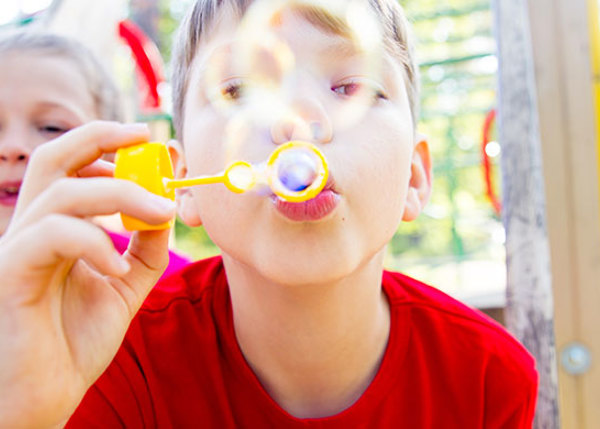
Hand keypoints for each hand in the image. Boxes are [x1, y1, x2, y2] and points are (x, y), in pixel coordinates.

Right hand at [0, 122, 175, 427]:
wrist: (47, 393)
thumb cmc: (77, 339)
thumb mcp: (125, 284)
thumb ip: (146, 247)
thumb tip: (168, 207)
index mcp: (56, 227)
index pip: (72, 167)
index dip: (106, 143)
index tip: (149, 139)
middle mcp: (31, 230)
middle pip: (53, 160)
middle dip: (100, 138)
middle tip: (146, 137)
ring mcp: (16, 251)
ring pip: (61, 195)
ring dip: (120, 193)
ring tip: (161, 211)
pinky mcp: (10, 276)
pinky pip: (50, 237)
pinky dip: (94, 243)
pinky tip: (120, 268)